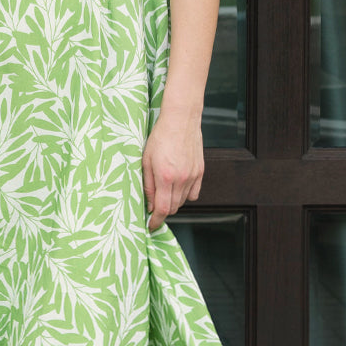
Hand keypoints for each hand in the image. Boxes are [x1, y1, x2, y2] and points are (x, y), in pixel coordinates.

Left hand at [141, 109, 203, 232]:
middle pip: (174, 208)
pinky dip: (185, 195)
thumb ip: (147, 185)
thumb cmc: (160, 137)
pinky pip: (194, 193)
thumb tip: (149, 205)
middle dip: (163, 211)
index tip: (151, 225)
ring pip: (183, 201)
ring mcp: (193, 176)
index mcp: (165, 177)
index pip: (162, 209)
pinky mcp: (200, 171)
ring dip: (173, 203)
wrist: (181, 120)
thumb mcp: (145, 160)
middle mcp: (181, 179)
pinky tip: (177, 187)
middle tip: (154, 208)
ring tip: (164, 193)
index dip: (156, 221)